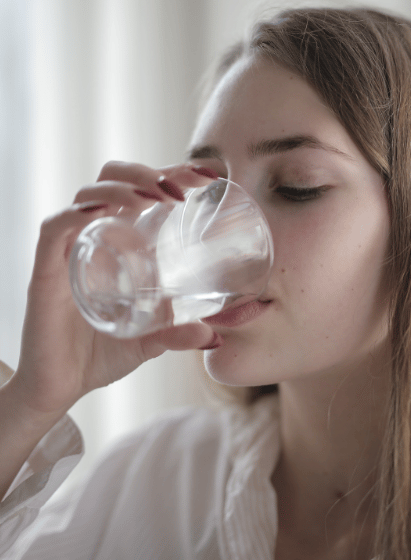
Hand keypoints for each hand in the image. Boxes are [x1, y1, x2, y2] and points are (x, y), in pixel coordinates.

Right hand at [9, 161, 218, 417]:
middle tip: (181, 190)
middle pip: (113, 179)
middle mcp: (95, 237)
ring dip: (124, 187)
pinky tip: (107, 211)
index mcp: (120, 244)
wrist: (60, 386)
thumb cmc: (102, 354)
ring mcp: (70, 250)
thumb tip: (215, 337)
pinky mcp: (46, 269)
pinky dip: (79, 213)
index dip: (171, 174)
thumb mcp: (150, 340)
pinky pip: (56, 227)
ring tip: (156, 198)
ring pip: (88, 194)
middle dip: (148, 173)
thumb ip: (178, 334)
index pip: (142, 191)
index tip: (206, 176)